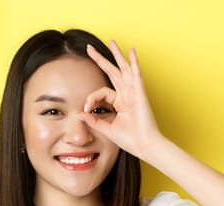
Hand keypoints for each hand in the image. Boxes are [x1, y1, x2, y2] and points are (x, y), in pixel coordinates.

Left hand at [80, 41, 165, 159]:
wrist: (144, 146)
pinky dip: (134, 63)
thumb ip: (93, 120)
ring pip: (124, 69)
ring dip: (118, 55)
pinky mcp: (140, 94)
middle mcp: (127, 94)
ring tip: (112, 41)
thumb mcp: (106, 128)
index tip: (85, 109)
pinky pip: (136, 75)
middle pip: (113, 72)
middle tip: (90, 48)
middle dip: (102, 59)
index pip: (102, 92)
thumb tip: (78, 114)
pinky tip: (132, 51)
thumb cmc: (130, 139)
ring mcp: (134, 92)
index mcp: (120, 102)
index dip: (91, 98)